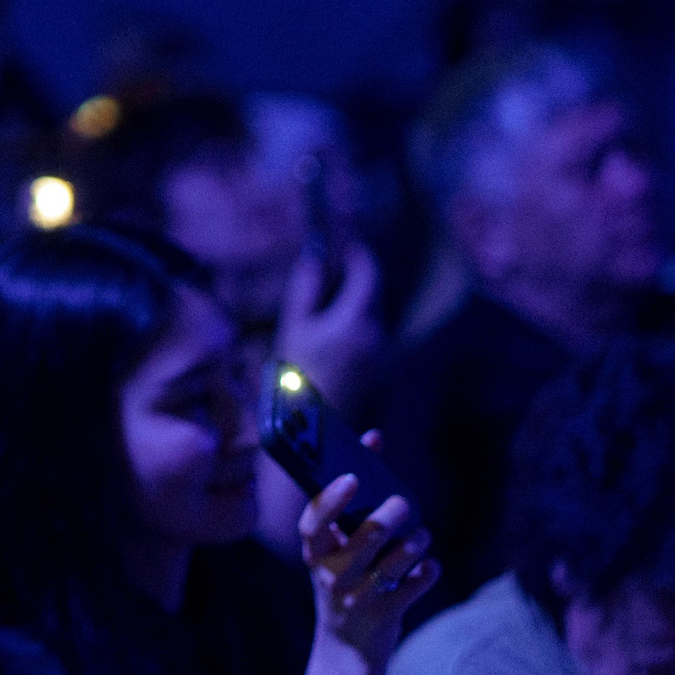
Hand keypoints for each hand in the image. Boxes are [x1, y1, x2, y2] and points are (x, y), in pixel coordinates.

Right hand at [277, 243, 380, 412]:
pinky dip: (355, 319)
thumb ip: (306, 286)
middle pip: (374, 292)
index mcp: (358, 318)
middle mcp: (378, 333)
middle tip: (329, 266)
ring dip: (355, 298)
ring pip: (373, 313)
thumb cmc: (296, 376)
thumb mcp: (294, 325)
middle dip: (355, 275)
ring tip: (325, 297)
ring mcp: (381, 353)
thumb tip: (315, 254)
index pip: (369, 271)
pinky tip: (331, 330)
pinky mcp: (377, 368)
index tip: (343, 242)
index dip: (357, 252)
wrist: (312, 431)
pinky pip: (370, 332)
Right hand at [301, 454, 436, 664]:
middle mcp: (332, 574)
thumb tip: (374, 436)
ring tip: (420, 536)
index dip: (332, 500)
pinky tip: (427, 567)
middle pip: (369, 536)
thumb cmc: (343, 577)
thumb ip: (350, 495)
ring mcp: (359, 597)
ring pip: (398, 560)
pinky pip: (417, 584)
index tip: (352, 478)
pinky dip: (428, 571)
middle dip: (393, 514)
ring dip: (416, 542)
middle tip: (403, 504)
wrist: (346, 646)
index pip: (314, 523)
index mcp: (315, 553)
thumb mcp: (336, 545)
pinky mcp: (387, 614)